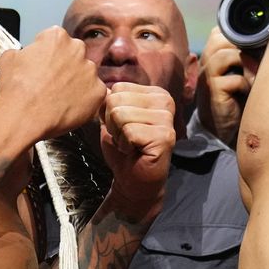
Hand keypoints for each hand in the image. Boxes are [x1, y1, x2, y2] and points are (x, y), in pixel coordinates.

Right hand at [0, 26, 105, 139]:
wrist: (24, 115)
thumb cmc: (16, 87)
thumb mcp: (9, 58)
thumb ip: (23, 51)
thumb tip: (25, 56)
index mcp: (57, 36)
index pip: (56, 40)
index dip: (48, 54)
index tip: (43, 65)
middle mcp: (77, 49)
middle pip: (75, 54)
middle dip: (66, 65)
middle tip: (53, 81)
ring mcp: (90, 71)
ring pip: (86, 74)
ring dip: (77, 82)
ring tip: (60, 97)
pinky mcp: (98, 91)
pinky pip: (95, 94)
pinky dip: (85, 100)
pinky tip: (69, 107)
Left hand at [100, 82, 175, 220]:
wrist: (133, 180)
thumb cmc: (123, 148)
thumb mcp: (112, 117)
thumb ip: (110, 100)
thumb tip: (101, 87)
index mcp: (155, 93)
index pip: (118, 88)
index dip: (110, 111)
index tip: (123, 126)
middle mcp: (165, 101)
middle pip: (116, 100)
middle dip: (112, 123)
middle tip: (126, 138)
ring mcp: (167, 119)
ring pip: (120, 115)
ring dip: (118, 135)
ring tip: (130, 144)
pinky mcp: (164, 137)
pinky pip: (129, 132)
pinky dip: (124, 145)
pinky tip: (134, 151)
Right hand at [194, 26, 253, 147]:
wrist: (228, 128)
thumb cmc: (242, 96)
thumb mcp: (246, 69)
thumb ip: (251, 52)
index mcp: (213, 52)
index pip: (222, 30)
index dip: (241, 33)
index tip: (259, 42)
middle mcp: (206, 60)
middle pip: (221, 37)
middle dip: (245, 46)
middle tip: (260, 59)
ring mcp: (206, 75)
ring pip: (225, 55)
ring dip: (247, 64)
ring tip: (256, 78)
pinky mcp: (212, 91)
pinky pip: (233, 80)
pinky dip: (245, 84)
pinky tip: (248, 92)